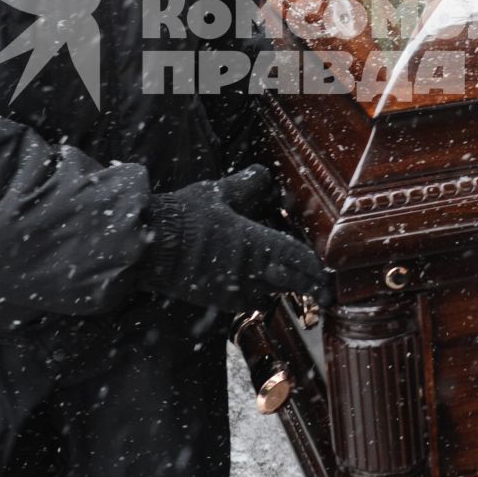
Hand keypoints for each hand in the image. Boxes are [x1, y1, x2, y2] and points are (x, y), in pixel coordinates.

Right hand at [139, 166, 331, 312]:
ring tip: (292, 286)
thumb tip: (262, 174)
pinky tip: (256, 288)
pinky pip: (247, 302)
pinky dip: (256, 296)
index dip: (316, 268)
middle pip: (292, 283)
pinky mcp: (217, 301)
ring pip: (270, 294)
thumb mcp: (217, 193)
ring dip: (281, 289)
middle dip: (309, 287)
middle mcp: (252, 271)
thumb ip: (245, 185)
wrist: (149, 249)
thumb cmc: (183, 218)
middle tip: (326, 294)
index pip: (298, 259)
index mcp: (257, 243)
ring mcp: (235, 290)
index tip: (328, 275)